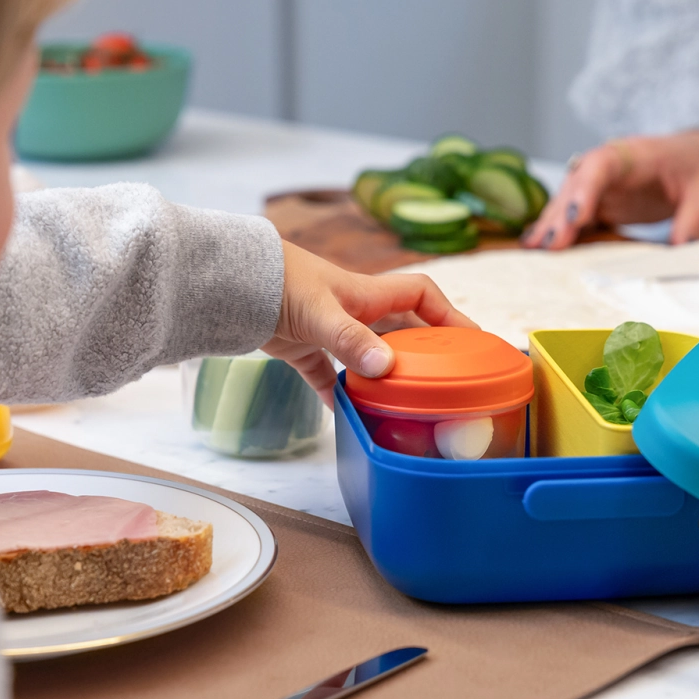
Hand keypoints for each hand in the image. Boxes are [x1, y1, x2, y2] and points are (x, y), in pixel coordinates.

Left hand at [263, 242, 476, 404]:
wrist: (227, 282)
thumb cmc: (276, 283)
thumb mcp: (320, 312)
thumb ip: (352, 340)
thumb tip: (386, 368)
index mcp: (366, 293)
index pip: (420, 296)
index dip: (449, 314)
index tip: (471, 340)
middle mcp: (351, 309)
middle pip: (399, 329)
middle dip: (424, 351)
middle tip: (446, 381)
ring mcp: (326, 329)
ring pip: (366, 354)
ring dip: (384, 375)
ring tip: (406, 403)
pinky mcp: (299, 348)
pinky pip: (326, 374)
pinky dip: (337, 393)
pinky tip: (347, 416)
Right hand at [521, 130, 698, 249]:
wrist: (697, 157)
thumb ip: (695, 218)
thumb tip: (683, 248)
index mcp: (633, 155)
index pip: (602, 166)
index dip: (586, 190)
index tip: (577, 217)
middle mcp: (607, 167)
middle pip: (575, 187)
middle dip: (560, 216)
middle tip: (547, 246)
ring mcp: (599, 185)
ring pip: (567, 202)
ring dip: (550, 225)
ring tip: (530, 251)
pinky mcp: (598, 202)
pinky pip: (573, 215)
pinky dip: (555, 230)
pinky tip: (535, 248)